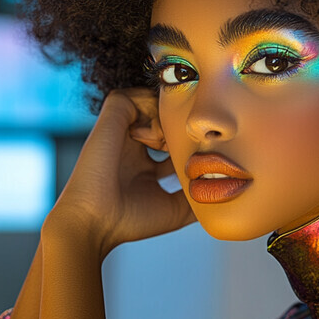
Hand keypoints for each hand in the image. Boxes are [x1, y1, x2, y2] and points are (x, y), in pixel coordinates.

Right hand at [44, 87, 195, 256]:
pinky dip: (150, 113)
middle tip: (196, 142)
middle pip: (165, 122)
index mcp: (143, 166)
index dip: (189, 147)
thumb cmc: (130, 221)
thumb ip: (195, 197)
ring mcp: (121, 132)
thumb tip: (223, 192)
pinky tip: (153, 139)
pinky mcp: (111, 118)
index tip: (207, 154)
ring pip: (153, 106)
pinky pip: (136, 96)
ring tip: (166, 146)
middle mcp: (132, 146)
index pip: (172, 145)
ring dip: (166, 121)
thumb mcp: (174, 209)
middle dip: (182, 128)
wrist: (95, 221)